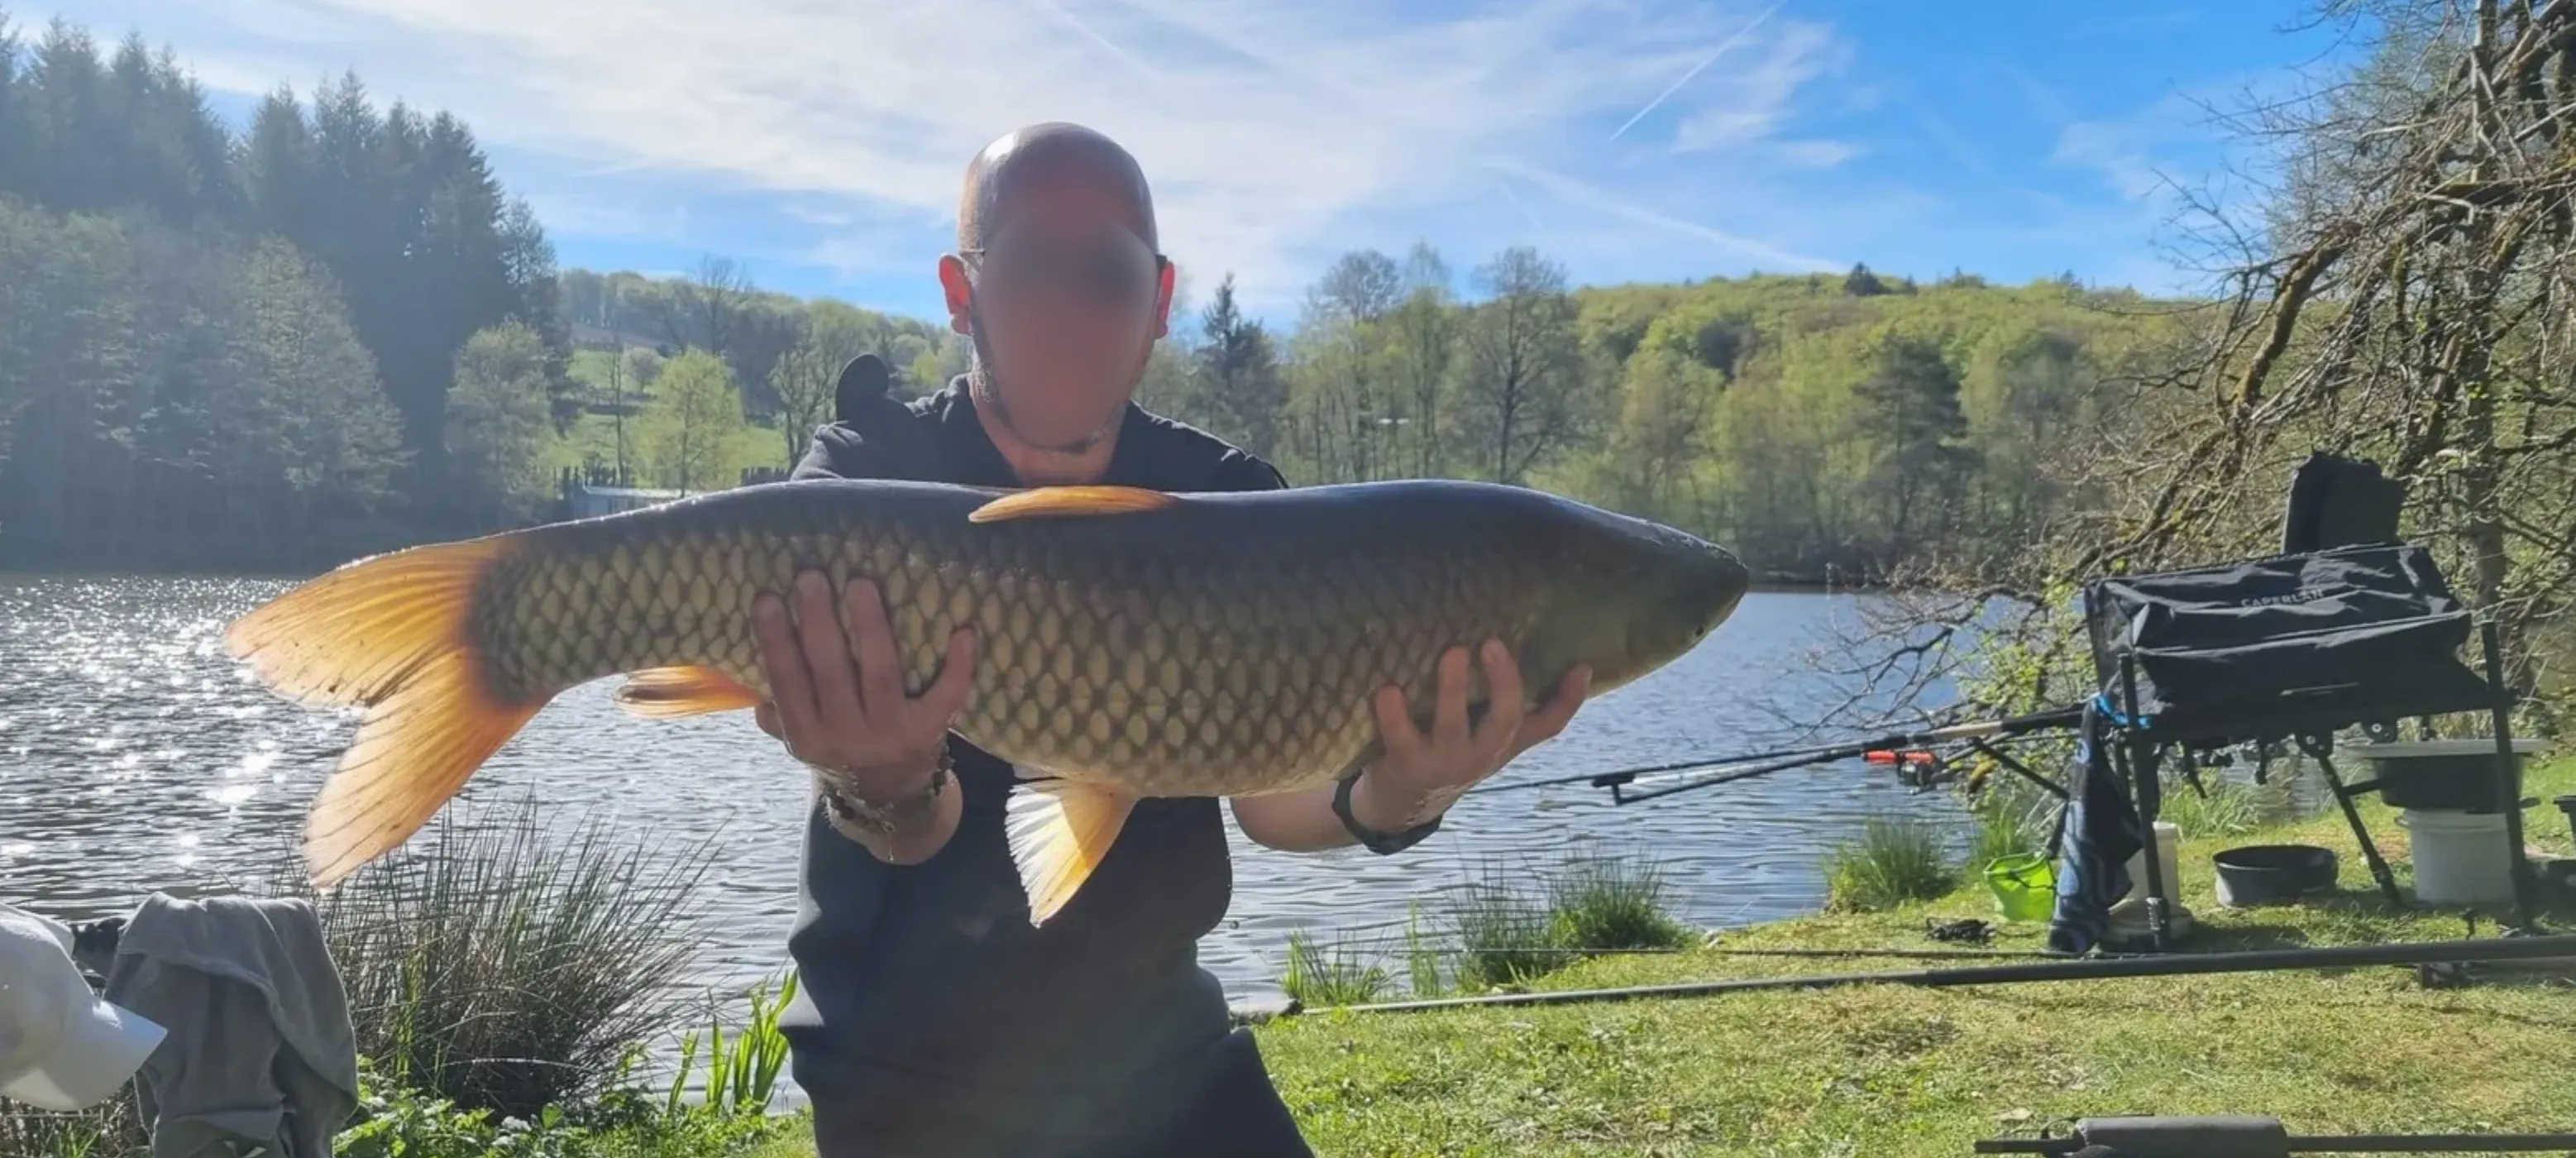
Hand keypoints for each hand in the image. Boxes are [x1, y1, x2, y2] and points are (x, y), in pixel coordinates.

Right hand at [752, 570, 976, 802]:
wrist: (892, 798)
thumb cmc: (843, 751)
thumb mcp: (805, 745)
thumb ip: (780, 721)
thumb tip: (757, 698)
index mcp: (808, 737)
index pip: (788, 683)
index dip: (775, 642)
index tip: (767, 598)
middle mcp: (847, 736)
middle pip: (831, 671)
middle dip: (819, 622)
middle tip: (812, 576)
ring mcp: (891, 732)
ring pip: (880, 673)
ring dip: (871, 627)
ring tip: (860, 584)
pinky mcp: (931, 729)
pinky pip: (946, 694)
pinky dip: (958, 665)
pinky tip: (963, 631)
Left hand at [1353, 639, 1589, 831]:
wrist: (1403, 804)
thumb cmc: (1454, 754)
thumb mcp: (1494, 737)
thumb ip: (1527, 707)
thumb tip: (1580, 667)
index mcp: (1503, 743)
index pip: (1547, 725)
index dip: (1567, 699)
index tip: (1581, 666)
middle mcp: (1479, 754)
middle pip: (1504, 722)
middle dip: (1502, 684)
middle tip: (1492, 643)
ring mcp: (1443, 761)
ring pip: (1453, 726)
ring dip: (1452, 690)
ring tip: (1454, 652)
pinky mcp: (1405, 764)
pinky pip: (1400, 738)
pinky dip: (1393, 715)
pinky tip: (1388, 689)